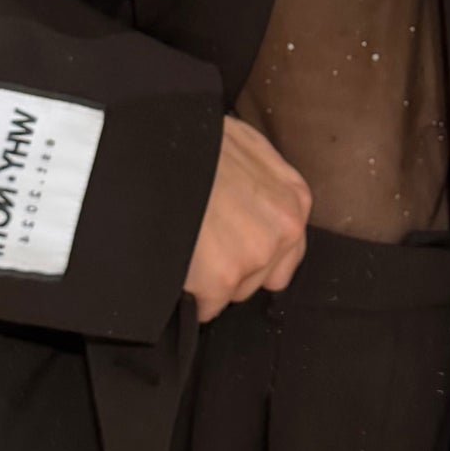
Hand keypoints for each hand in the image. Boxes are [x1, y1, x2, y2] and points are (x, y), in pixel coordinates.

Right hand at [185, 116, 311, 317]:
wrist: (156, 149)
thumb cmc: (195, 143)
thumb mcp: (243, 146)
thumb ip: (261, 181)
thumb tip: (252, 202)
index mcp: (293, 199)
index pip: (287, 251)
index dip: (252, 248)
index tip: (230, 244)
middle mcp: (284, 231)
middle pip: (260, 276)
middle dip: (232, 266)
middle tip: (201, 242)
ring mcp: (255, 256)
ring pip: (233, 292)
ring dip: (209, 280)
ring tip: (185, 246)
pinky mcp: (221, 280)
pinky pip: (205, 307)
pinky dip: (188, 294)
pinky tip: (175, 264)